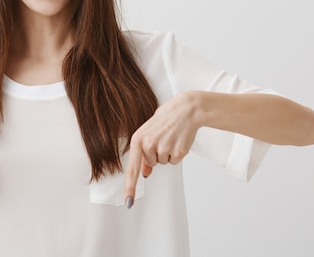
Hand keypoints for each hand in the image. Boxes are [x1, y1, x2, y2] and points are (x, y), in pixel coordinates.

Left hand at [124, 91, 201, 207]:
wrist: (185, 109)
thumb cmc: (165, 120)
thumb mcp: (148, 133)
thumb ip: (144, 152)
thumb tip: (144, 172)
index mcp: (138, 140)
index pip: (132, 169)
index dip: (130, 187)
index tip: (128, 202)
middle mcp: (149, 145)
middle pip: (151, 164)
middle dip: (157, 154)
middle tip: (162, 137)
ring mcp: (164, 149)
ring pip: (163, 163)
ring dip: (167, 153)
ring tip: (170, 137)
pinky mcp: (178, 152)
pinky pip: (174, 161)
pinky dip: (177, 153)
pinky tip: (178, 140)